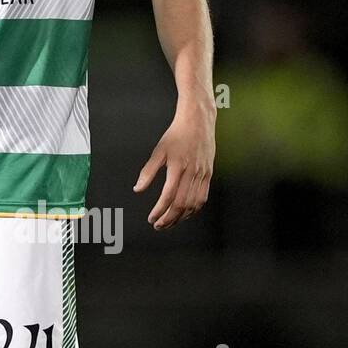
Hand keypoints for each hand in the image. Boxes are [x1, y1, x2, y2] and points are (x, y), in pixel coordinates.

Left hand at [134, 104, 215, 229]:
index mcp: (177, 167)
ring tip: (170, 222)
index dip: (159, 210)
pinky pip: (203, 197)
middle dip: (169, 218)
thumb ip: (148, 171)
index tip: (151, 218)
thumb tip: (138, 188)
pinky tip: (185, 213)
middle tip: (158, 225)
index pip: (168, 196)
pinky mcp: (209, 174)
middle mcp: (192, 173)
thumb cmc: (176, 134)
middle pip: (181, 204)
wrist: (198, 122)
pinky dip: (194, 209)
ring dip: (181, 217)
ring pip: (193, 203)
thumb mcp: (159, 151)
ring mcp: (203, 174)